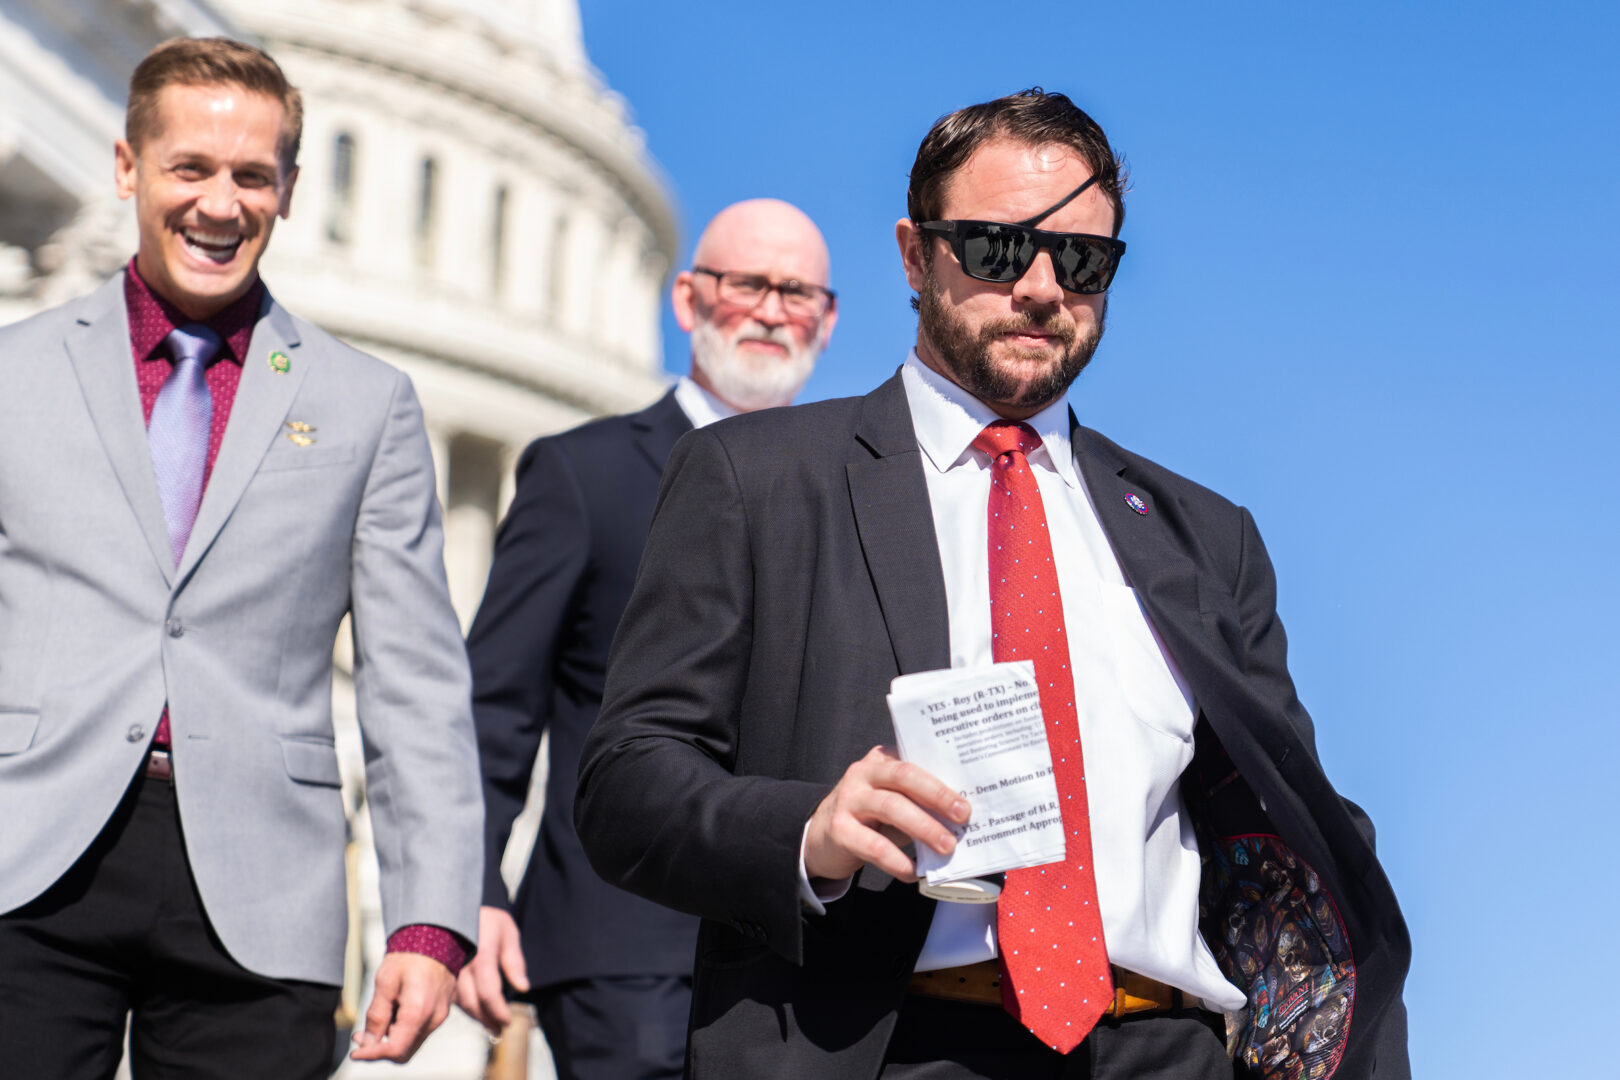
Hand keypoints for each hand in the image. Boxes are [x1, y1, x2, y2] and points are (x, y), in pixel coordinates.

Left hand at [350, 951, 456, 1062]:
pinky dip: (403, 1030)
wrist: (435, 937)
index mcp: (419, 1011)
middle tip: (360, 1036)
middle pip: (404, 1052)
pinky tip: (392, 1012)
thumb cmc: (409, 956)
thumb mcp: (385, 982)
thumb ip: (376, 1015)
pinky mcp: (441, 1012)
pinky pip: (420, 1031)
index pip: (395, 1049)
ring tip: (376, 1018)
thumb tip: (367, 1042)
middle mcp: (434, 1018)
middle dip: (380, 1048)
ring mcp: (440, 1016)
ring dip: (391, 1038)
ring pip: (412, 1042)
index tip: (355, 1053)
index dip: (372, 1055)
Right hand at [455, 906, 529, 1034]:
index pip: (489, 991)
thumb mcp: (506, 931)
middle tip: (499, 1031)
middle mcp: (462, 963)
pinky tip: (474, 1012)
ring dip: (475, 1017)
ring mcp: (448, 968)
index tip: (507, 1022)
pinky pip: (449, 994)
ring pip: (459, 1001)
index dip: (498, 1011)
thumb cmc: (485, 918)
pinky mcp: (439, 971)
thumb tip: (523, 988)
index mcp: (481, 952)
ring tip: (491, 1027)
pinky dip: (463, 1007)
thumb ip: (514, 960)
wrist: (452, 904)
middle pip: (472, 1002)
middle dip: (487, 1019)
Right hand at [803, 745, 968, 882]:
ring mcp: (849, 799)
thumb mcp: (893, 799)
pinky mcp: (839, 829)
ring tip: (947, 846)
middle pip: (904, 777)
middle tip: (964, 815)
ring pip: (891, 807)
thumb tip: (963, 820)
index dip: (944, 774)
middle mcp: (863, 773)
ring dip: (923, 827)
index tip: (973, 787)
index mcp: (882, 759)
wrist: (820, 836)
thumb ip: (920, 802)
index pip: (916, 760)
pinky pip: (874, 845)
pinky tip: (913, 872)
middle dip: (937, 795)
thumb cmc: (870, 817)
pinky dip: (897, 860)